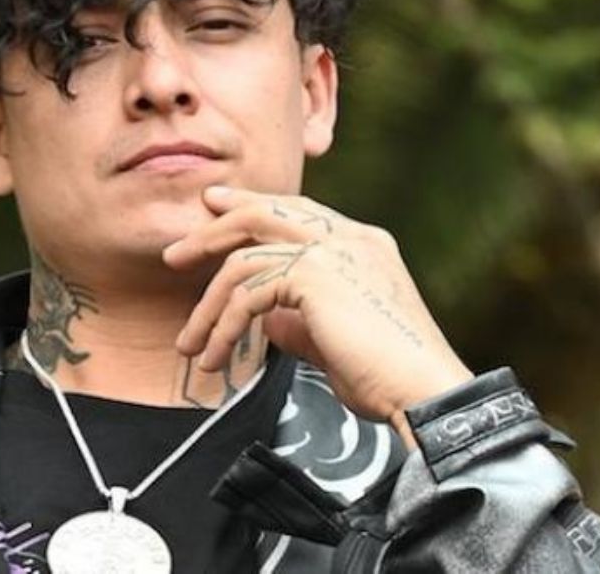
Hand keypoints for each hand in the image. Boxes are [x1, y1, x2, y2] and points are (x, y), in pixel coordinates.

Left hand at [164, 185, 471, 440]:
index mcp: (361, 243)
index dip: (249, 207)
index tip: (212, 207)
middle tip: (175, 255)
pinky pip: (247, 293)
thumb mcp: (335, 340)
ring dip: (208, 306)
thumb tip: (265, 320)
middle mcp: (348, 237)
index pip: (294, 211)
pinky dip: (222, 327)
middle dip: (212, 231)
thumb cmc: (387, 376)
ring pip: (244, 260)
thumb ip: (300, 321)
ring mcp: (332, 251)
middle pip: (262, 214)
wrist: (424, 392)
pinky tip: (215, 356)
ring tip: (189, 344)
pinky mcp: (314, 276)